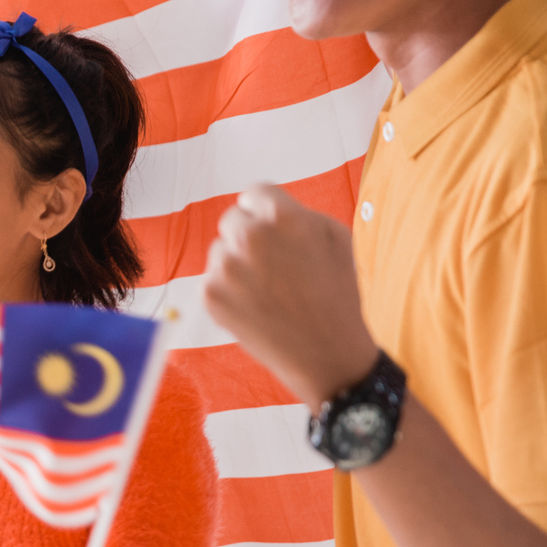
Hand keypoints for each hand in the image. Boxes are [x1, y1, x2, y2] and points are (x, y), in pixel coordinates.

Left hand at [203, 184, 379, 405]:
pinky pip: (213, 279)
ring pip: (220, 250)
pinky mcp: (210, 295)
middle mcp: (250, 236)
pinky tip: (256, 307)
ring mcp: (225, 267)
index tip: (274, 231)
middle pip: (233, 219)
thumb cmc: (336, 293)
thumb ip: (295, 212)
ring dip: (238, 263)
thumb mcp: (334, 237)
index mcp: (283, 216)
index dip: (265, 212)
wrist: (327, 354)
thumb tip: (259, 203)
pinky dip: (229, 291)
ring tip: (270, 291)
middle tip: (274, 266)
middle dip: (249, 236)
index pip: (254, 193)